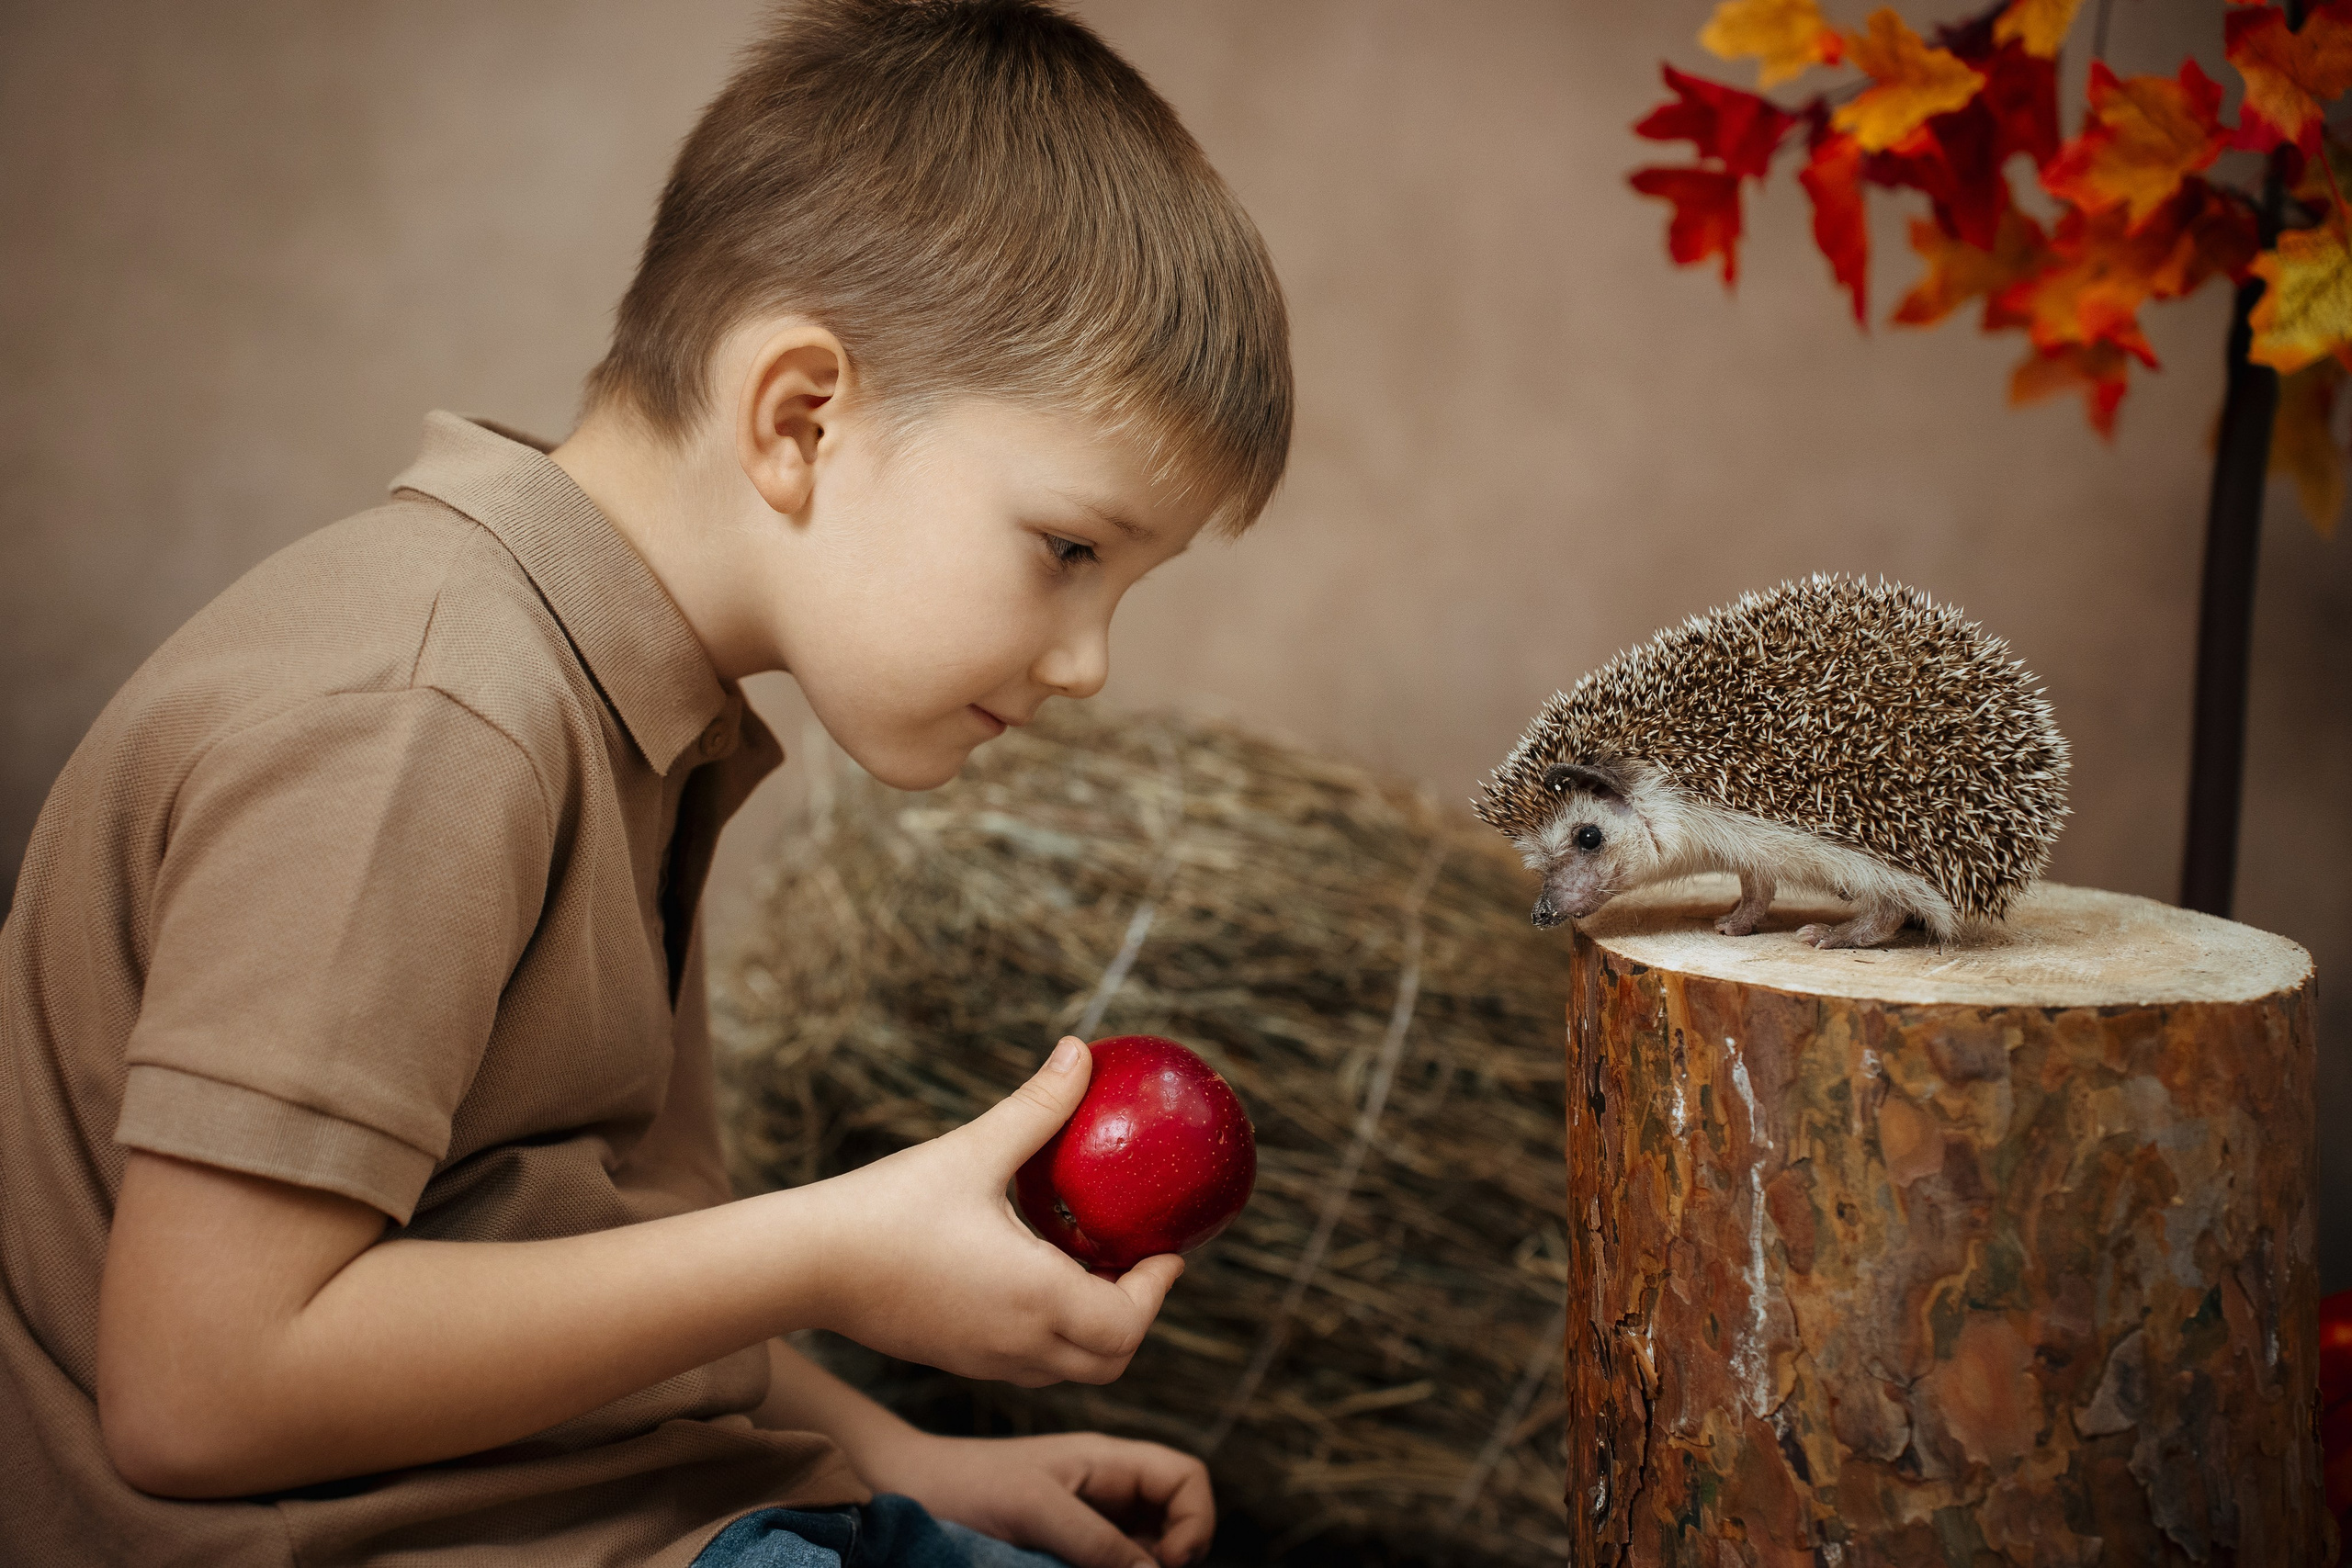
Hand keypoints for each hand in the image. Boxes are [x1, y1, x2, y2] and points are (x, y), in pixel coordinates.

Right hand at [808, 1037, 1183, 1386]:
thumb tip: (1080, 1052)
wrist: (805, 1265)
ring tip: (1088, 1266)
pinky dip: (1052, 1334)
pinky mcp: (955, 1359)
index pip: (1128, 1324)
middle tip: (1134, 1260)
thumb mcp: (974, 1151)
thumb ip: (1037, 1107)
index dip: (1157, 1291)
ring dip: (1094, 1329)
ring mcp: (984, 1361)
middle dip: (1135, 1315)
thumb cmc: (889, 1207)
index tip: (1168, 1251)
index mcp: (1037, 1298)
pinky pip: (1027, 1363)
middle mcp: (1018, 1344)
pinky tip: (1032, 1275)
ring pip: (1067, 1368)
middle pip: (1109, 1360)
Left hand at [869, 1429, 1213, 1567]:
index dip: (1194, 1520)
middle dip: (1171, 1554)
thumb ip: (1097, 1542)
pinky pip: (1109, 1559)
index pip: (1187, 1477)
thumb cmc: (969, 1486)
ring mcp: (1087, 1515)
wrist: (912, 1490)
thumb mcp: (1036, 1510)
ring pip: (1145, 1546)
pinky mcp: (1064, 1541)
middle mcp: (1107, 1485)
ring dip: (1136, 1567)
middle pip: (1175, 1515)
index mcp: (1109, 1460)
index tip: (1162, 1562)